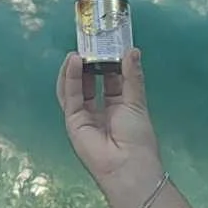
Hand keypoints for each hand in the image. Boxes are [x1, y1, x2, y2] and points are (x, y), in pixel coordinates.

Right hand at [58, 50, 162, 192]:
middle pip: (90, 81)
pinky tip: (73, 62)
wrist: (128, 166)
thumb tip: (132, 51)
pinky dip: (69, 78)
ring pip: (76, 86)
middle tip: (90, 41)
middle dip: (89, 62)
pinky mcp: (73, 120)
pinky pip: (69, 95)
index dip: (109, 62)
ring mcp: (85, 115)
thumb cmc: (138, 138)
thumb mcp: (136, 102)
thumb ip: (132, 77)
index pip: (111, 79)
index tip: (109, 43)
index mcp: (120, 107)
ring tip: (80, 49)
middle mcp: (101, 110)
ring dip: (76, 68)